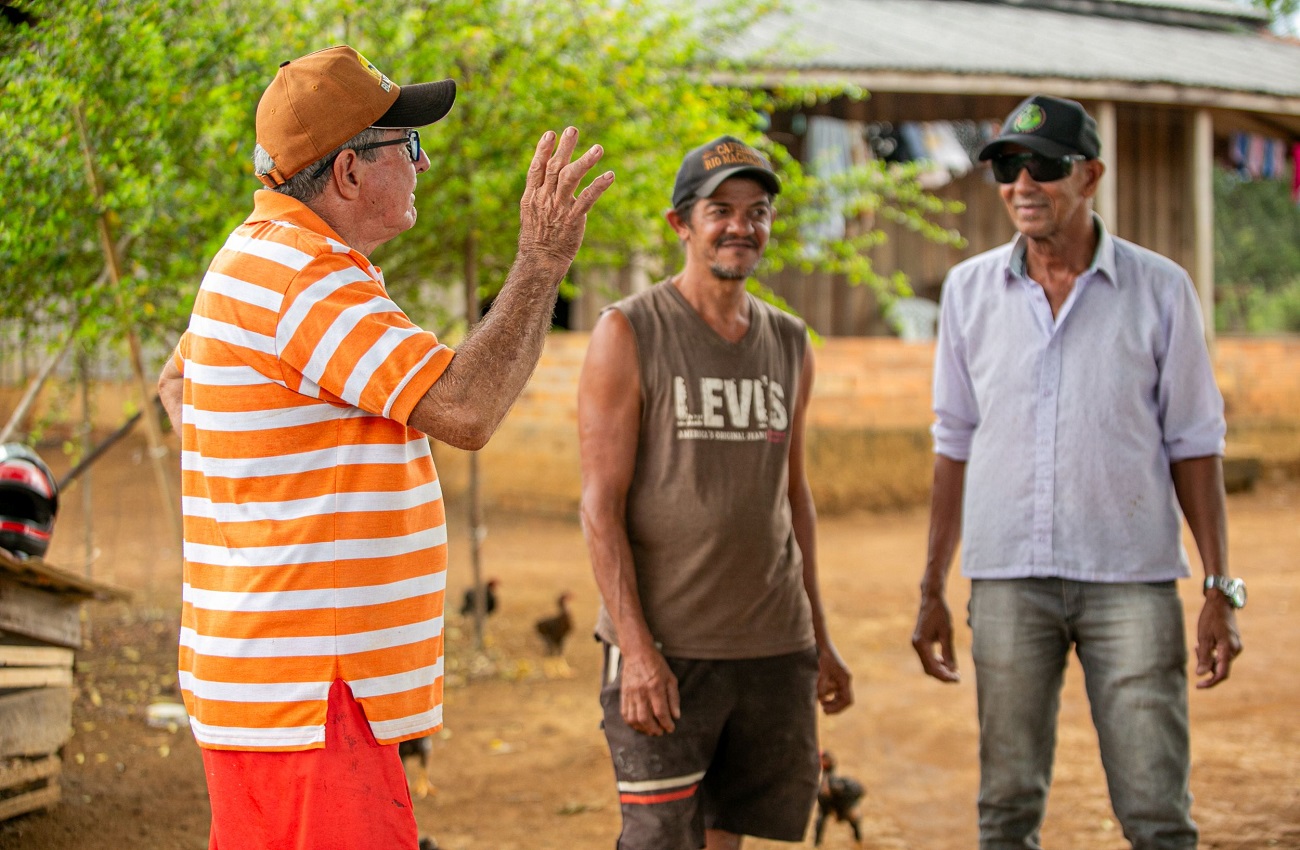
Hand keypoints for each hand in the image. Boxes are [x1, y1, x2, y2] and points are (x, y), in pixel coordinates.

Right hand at [517, 127, 614, 268]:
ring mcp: (558, 208)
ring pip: (570, 178)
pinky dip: (599, 186)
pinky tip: (610, 175)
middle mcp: (544, 198)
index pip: (536, 168)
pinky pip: (587, 199)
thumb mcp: (531, 212)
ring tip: (598, 148)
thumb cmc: (538, 237)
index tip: (550, 134)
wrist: (540, 261)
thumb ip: (540, 193)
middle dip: (564, 148)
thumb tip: (550, 176)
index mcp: (532, 196)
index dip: (542, 150)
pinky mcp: (573, 219)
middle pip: (554, 167)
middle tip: (573, 129)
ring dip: (584, 161)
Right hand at [619, 647, 680, 735]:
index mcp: (655, 687)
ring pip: (634, 719)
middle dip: (654, 729)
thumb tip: (676, 716)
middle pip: (645, 718)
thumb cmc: (656, 665)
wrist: (637, 653)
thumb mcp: (671, 678)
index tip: (671, 728)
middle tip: (661, 732)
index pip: (660, 712)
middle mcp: (641, 692)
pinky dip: (632, 723)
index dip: (666, 723)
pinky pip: (625, 714)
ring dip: (643, 729)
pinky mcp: (623, 694)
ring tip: (651, 730)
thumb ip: (674, 698)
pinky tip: (639, 724)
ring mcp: (630, 694)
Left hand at [817, 643, 852, 714]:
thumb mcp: (822, 671)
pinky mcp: (837, 678)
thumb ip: (822, 685)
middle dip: (835, 706)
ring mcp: (842, 679)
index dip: (838, 708)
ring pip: (840, 697)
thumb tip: (821, 699)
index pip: (847, 699)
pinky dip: (829, 696)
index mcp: (845, 679)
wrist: (824, 645)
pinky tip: (822, 697)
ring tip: (821, 702)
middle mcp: (845, 680)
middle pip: (844, 700)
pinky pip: (836, 692)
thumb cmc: (823, 657)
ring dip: (831, 701)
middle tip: (823, 710)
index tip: (826, 710)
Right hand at [912, 592, 959, 682]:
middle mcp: (916, 645)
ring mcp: (916, 644)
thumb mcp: (947, 633)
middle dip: (943, 675)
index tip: (958, 679)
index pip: (933, 667)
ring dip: (940, 670)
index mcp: (921, 643)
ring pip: (927, 665)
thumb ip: (948, 652)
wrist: (931, 599)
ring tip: (955, 671)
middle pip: (929, 669)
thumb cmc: (940, 613)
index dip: (945, 676)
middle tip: (958, 677)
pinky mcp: (919, 642)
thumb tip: (952, 670)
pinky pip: (927, 658)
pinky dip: (936, 663)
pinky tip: (947, 662)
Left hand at [1195, 593, 1241, 688]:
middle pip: (1219, 667)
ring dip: (1208, 658)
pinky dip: (1212, 653)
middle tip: (1195, 649)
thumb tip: (1200, 674)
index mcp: (1228, 649)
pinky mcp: (1234, 643)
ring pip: (1220, 661)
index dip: (1210, 682)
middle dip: (1206, 664)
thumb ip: (1203, 656)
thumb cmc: (1210, 618)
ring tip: (1198, 644)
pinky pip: (1223, 654)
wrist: (1221, 602)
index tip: (1198, 686)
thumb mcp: (1203, 637)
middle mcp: (1236, 650)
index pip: (1221, 673)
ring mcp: (1236, 646)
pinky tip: (1204, 643)